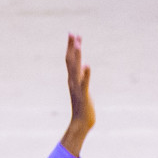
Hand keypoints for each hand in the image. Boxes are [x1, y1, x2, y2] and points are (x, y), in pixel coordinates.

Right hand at [60, 33, 94, 156]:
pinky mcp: (84, 95)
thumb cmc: (83, 107)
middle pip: (70, 61)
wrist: (81, 124)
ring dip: (76, 56)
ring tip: (78, 44)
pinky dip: (86, 74)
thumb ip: (82, 78)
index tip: (74, 35)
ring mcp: (77, 88)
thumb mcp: (82, 89)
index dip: (71, 47)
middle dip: (71, 47)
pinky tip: (87, 65)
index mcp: (72, 79)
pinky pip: (84, 83)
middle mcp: (73, 81)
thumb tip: (83, 66)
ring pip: (75, 69)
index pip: (70, 60)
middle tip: (72, 33)